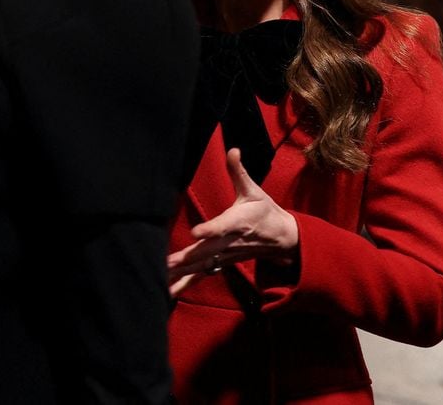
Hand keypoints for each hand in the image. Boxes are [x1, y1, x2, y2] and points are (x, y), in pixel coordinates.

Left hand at [168, 148, 297, 296]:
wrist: (280, 238)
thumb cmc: (264, 211)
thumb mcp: (254, 190)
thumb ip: (239, 172)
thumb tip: (233, 149)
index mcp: (238, 222)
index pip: (222, 227)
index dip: (209, 230)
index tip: (195, 233)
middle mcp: (230, 242)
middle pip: (207, 251)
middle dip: (187, 258)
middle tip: (167, 262)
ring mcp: (225, 256)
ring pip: (202, 266)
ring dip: (182, 274)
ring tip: (161, 279)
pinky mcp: (221, 263)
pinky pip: (202, 275)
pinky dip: (186, 284)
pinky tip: (169, 292)